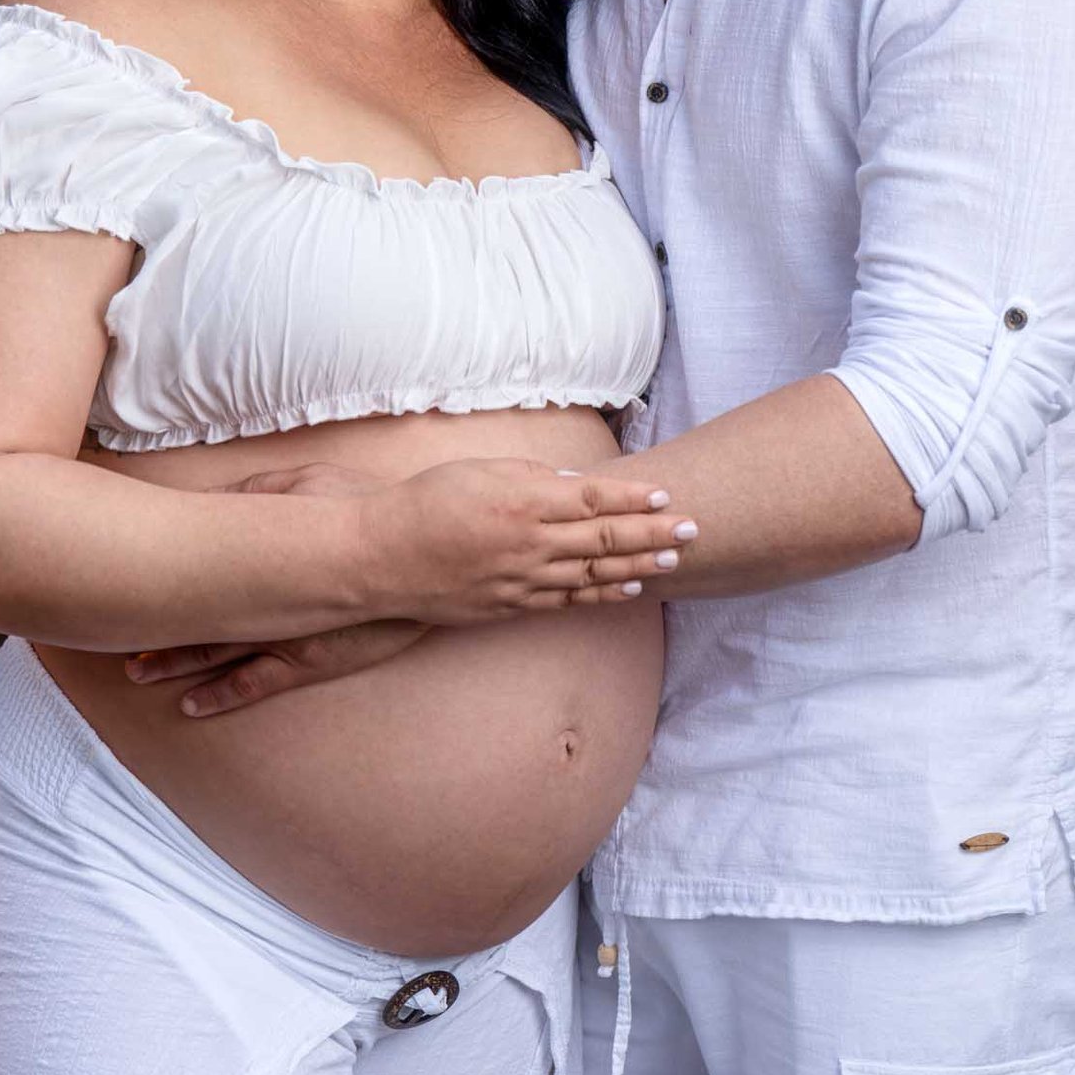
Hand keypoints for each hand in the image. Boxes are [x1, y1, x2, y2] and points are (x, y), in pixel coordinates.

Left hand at [123, 465, 422, 715]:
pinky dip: (222, 695)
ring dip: (174, 664)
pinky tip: (192, 705)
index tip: (116, 591)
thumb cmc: (367, 507)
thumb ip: (259, 494)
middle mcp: (266, 602)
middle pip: (195, 619)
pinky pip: (257, 684)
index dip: (153, 588)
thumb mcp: (308, 483)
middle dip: (152, 633)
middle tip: (112, 645)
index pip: (194, 574)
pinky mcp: (312, 659)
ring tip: (136, 672)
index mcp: (260, 554)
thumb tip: (214, 503)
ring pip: (216, 656)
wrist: (424, 554)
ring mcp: (287, 636)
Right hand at [355, 456, 695, 626]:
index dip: (634, 498)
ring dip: (638, 565)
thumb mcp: (481, 470)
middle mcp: (530, 543)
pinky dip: (601, 593)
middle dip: (653, 533)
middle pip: (605, 537)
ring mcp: (522, 579)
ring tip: (673, 561)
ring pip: (594, 573)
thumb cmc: (427, 501)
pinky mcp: (511, 605)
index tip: (667, 495)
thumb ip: (532, 476)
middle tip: (692, 529)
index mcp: (523, 500)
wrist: (382, 557)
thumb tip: (577, 485)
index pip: (594, 498)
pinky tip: (627, 588)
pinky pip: (567, 599)